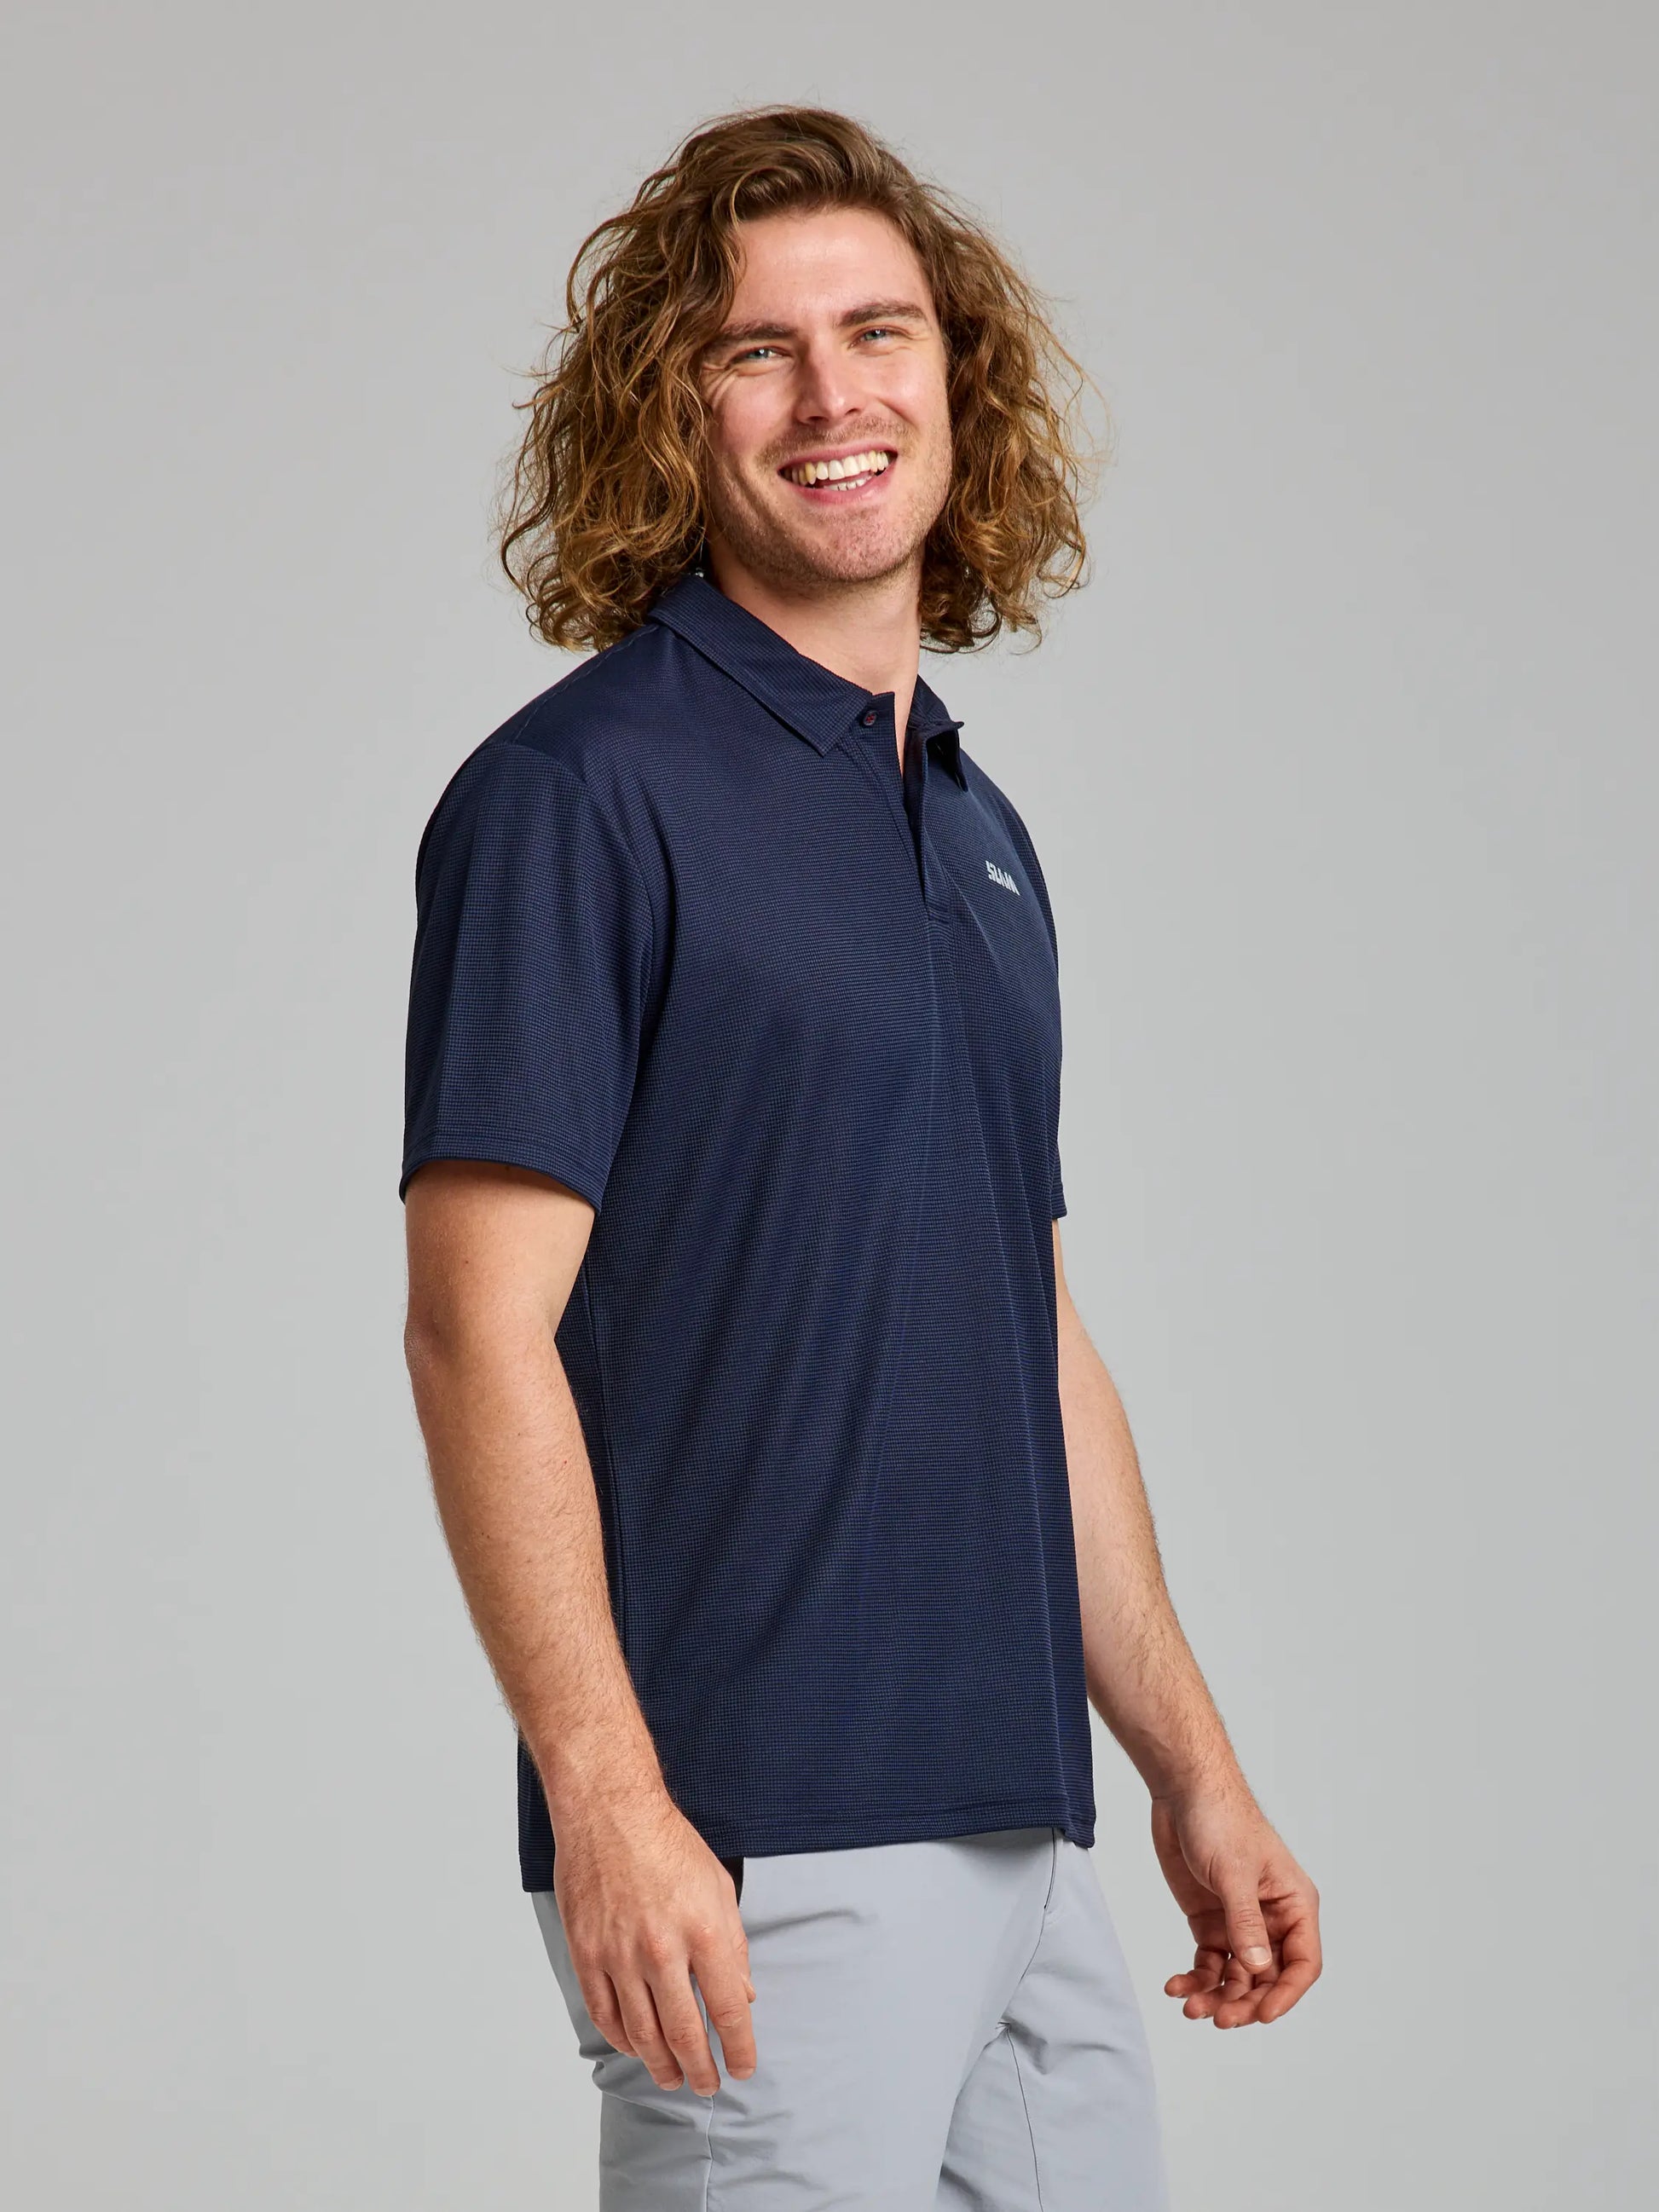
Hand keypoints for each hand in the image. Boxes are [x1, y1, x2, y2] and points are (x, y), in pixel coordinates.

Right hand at [551, 1787, 756, 2091]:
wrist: (609, 1811)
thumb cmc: (667, 1843)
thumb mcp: (719, 1887)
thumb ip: (734, 1945)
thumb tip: (742, 1995)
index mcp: (703, 1931)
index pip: (728, 2009)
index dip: (738, 2048)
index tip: (742, 2068)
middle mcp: (662, 1949)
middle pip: (684, 2033)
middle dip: (700, 2069)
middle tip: (707, 2085)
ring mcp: (619, 1954)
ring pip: (642, 2033)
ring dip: (660, 2065)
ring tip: (673, 2077)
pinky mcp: (586, 1953)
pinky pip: (604, 2013)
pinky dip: (622, 2039)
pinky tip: (635, 2046)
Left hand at [1151, 1787, 1320, 2027]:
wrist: (1182, 1791)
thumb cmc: (1221, 1819)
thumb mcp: (1234, 1873)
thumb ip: (1245, 1923)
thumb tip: (1259, 1972)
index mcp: (1294, 1905)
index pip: (1302, 1964)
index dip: (1286, 1995)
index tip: (1262, 2016)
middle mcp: (1271, 1920)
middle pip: (1267, 1979)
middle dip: (1244, 2002)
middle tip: (1218, 2017)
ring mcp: (1239, 1922)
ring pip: (1236, 1976)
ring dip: (1216, 1996)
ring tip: (1190, 2006)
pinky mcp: (1209, 1921)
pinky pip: (1209, 1961)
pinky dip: (1195, 1977)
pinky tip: (1175, 1986)